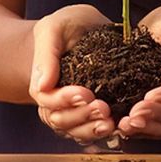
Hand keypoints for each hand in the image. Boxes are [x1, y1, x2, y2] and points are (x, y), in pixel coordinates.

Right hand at [29, 5, 115, 144]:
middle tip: (103, 108)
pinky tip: (117, 128)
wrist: (81, 31)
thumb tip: (43, 84)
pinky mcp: (91, 114)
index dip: (65, 99)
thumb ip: (46, 55)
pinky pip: (92, 131)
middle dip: (82, 116)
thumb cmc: (65, 27)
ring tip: (110, 123)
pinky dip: (103, 133)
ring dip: (92, 130)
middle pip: (62, 120)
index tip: (85, 93)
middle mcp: (55, 103)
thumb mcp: (53, 30)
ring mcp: (72, 112)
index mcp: (43, 84)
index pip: (49, 99)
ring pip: (77, 131)